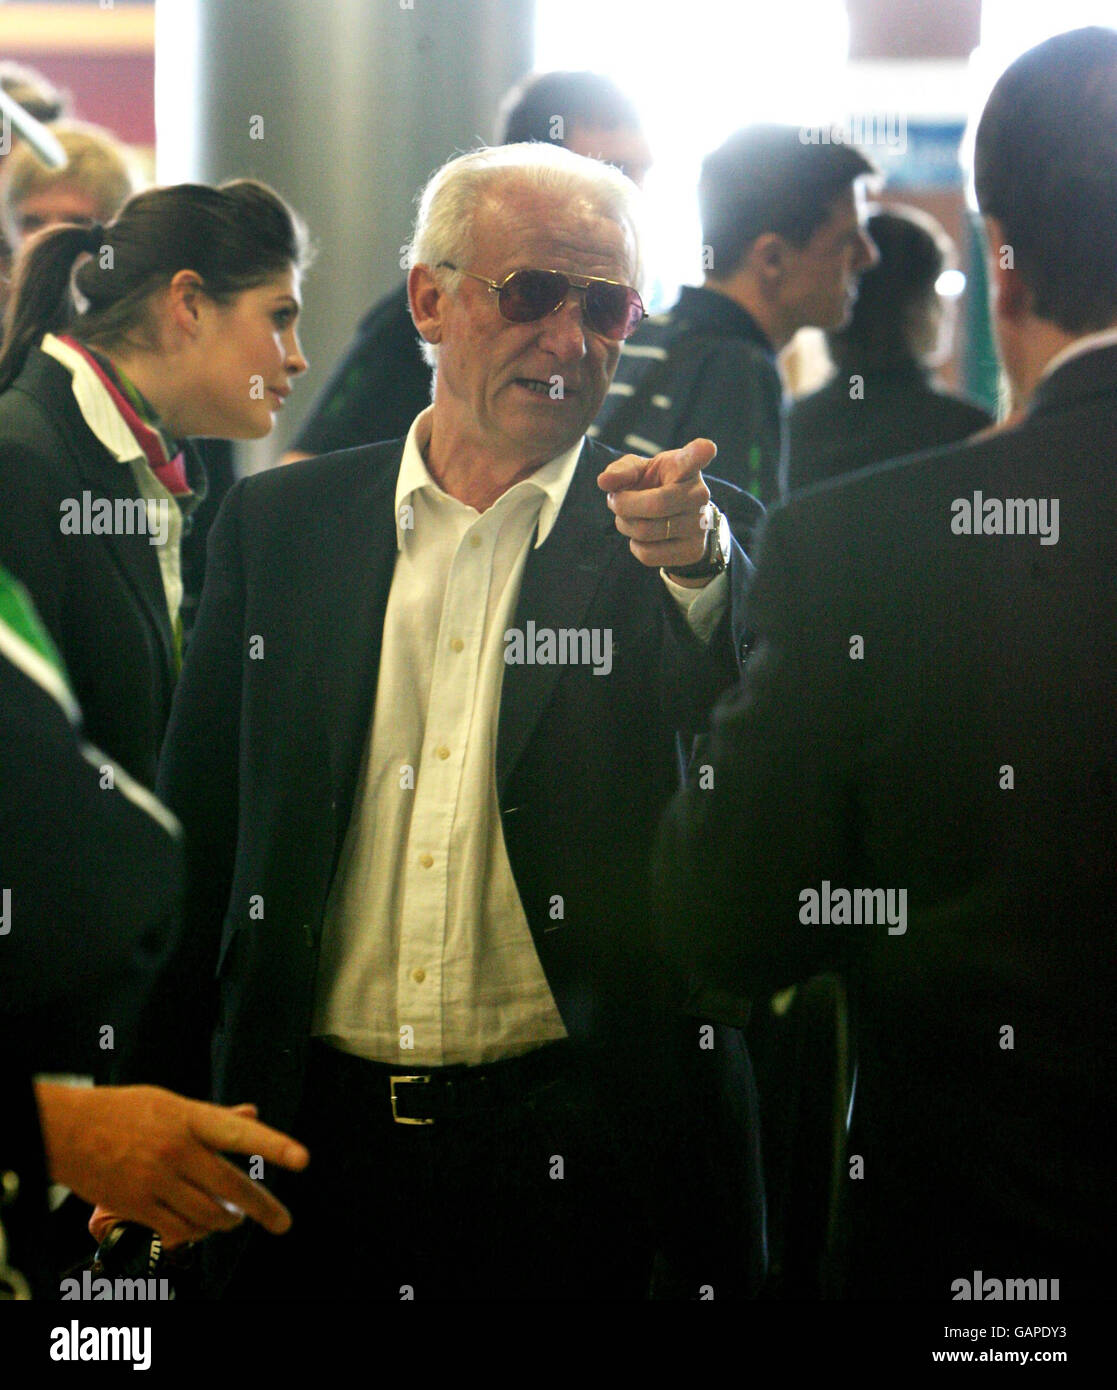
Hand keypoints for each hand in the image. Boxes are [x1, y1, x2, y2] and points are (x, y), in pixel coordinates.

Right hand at [34, 1084, 308, 1249]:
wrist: (65, 1130)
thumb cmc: (121, 1111)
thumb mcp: (170, 1103)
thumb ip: (213, 1116)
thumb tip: (252, 1113)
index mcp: (188, 1117)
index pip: (240, 1132)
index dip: (273, 1145)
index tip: (301, 1159)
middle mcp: (176, 1149)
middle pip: (229, 1185)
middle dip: (262, 1207)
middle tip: (281, 1222)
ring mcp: (155, 1180)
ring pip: (206, 1213)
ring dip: (226, 1221)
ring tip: (234, 1220)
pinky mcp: (135, 1206)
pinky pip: (178, 1230)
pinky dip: (196, 1233)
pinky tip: (202, 1229)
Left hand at [598, 437, 717, 585]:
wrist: (680, 519)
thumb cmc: (656, 486)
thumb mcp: (640, 471)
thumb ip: (622, 470)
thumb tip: (604, 481)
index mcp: (685, 467)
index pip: (694, 459)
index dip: (700, 453)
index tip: (707, 448)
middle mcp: (698, 495)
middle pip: (655, 505)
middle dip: (623, 505)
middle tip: (615, 501)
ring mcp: (699, 525)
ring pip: (645, 531)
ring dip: (625, 525)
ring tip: (630, 517)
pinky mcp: (692, 551)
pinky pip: (648, 554)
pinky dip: (635, 546)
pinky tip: (643, 537)